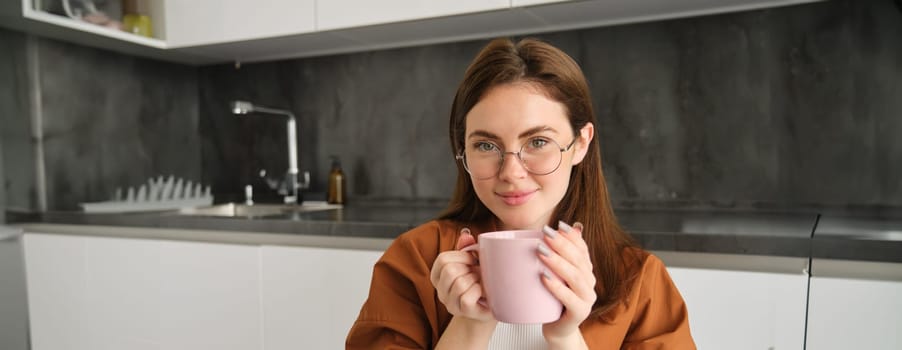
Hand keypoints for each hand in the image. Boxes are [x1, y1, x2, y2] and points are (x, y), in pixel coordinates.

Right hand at [430, 228, 494, 321]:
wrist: (492, 305)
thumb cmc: (481, 282)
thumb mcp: (473, 263)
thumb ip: (467, 248)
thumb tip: (466, 235)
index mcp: (439, 276)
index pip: (442, 259)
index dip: (461, 256)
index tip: (473, 259)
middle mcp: (441, 291)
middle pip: (449, 270)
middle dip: (468, 268)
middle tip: (477, 273)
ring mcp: (450, 303)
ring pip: (458, 284)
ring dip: (475, 280)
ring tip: (480, 282)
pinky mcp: (462, 312)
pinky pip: (466, 297)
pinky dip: (478, 291)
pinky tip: (482, 292)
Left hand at [540, 222, 595, 345]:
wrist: (557, 328)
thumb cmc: (553, 298)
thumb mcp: (554, 273)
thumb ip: (558, 253)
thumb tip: (567, 226)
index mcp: (585, 270)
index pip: (582, 248)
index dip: (571, 236)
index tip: (558, 224)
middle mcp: (590, 282)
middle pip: (579, 260)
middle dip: (562, 244)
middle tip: (545, 233)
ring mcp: (587, 299)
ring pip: (575, 278)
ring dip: (558, 263)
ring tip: (541, 252)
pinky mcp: (579, 314)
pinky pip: (570, 299)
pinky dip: (557, 287)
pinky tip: (544, 277)